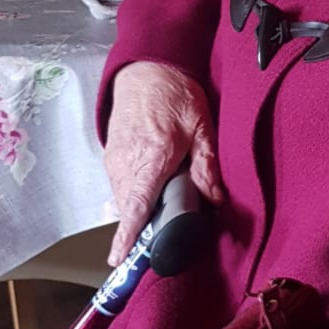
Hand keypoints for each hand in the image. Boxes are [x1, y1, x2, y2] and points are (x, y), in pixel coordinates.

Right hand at [104, 61, 223, 266]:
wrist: (147, 68)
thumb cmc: (175, 93)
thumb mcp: (201, 126)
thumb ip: (207, 165)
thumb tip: (216, 199)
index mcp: (152, 158)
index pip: (137, 207)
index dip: (129, 237)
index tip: (122, 261)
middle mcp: (127, 163)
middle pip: (131, 210)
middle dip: (144, 229)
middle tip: (163, 240)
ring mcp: (116, 160)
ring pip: (125, 199)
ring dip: (141, 210)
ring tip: (163, 212)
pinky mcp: (112, 156)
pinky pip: (122, 186)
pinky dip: (135, 195)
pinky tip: (154, 190)